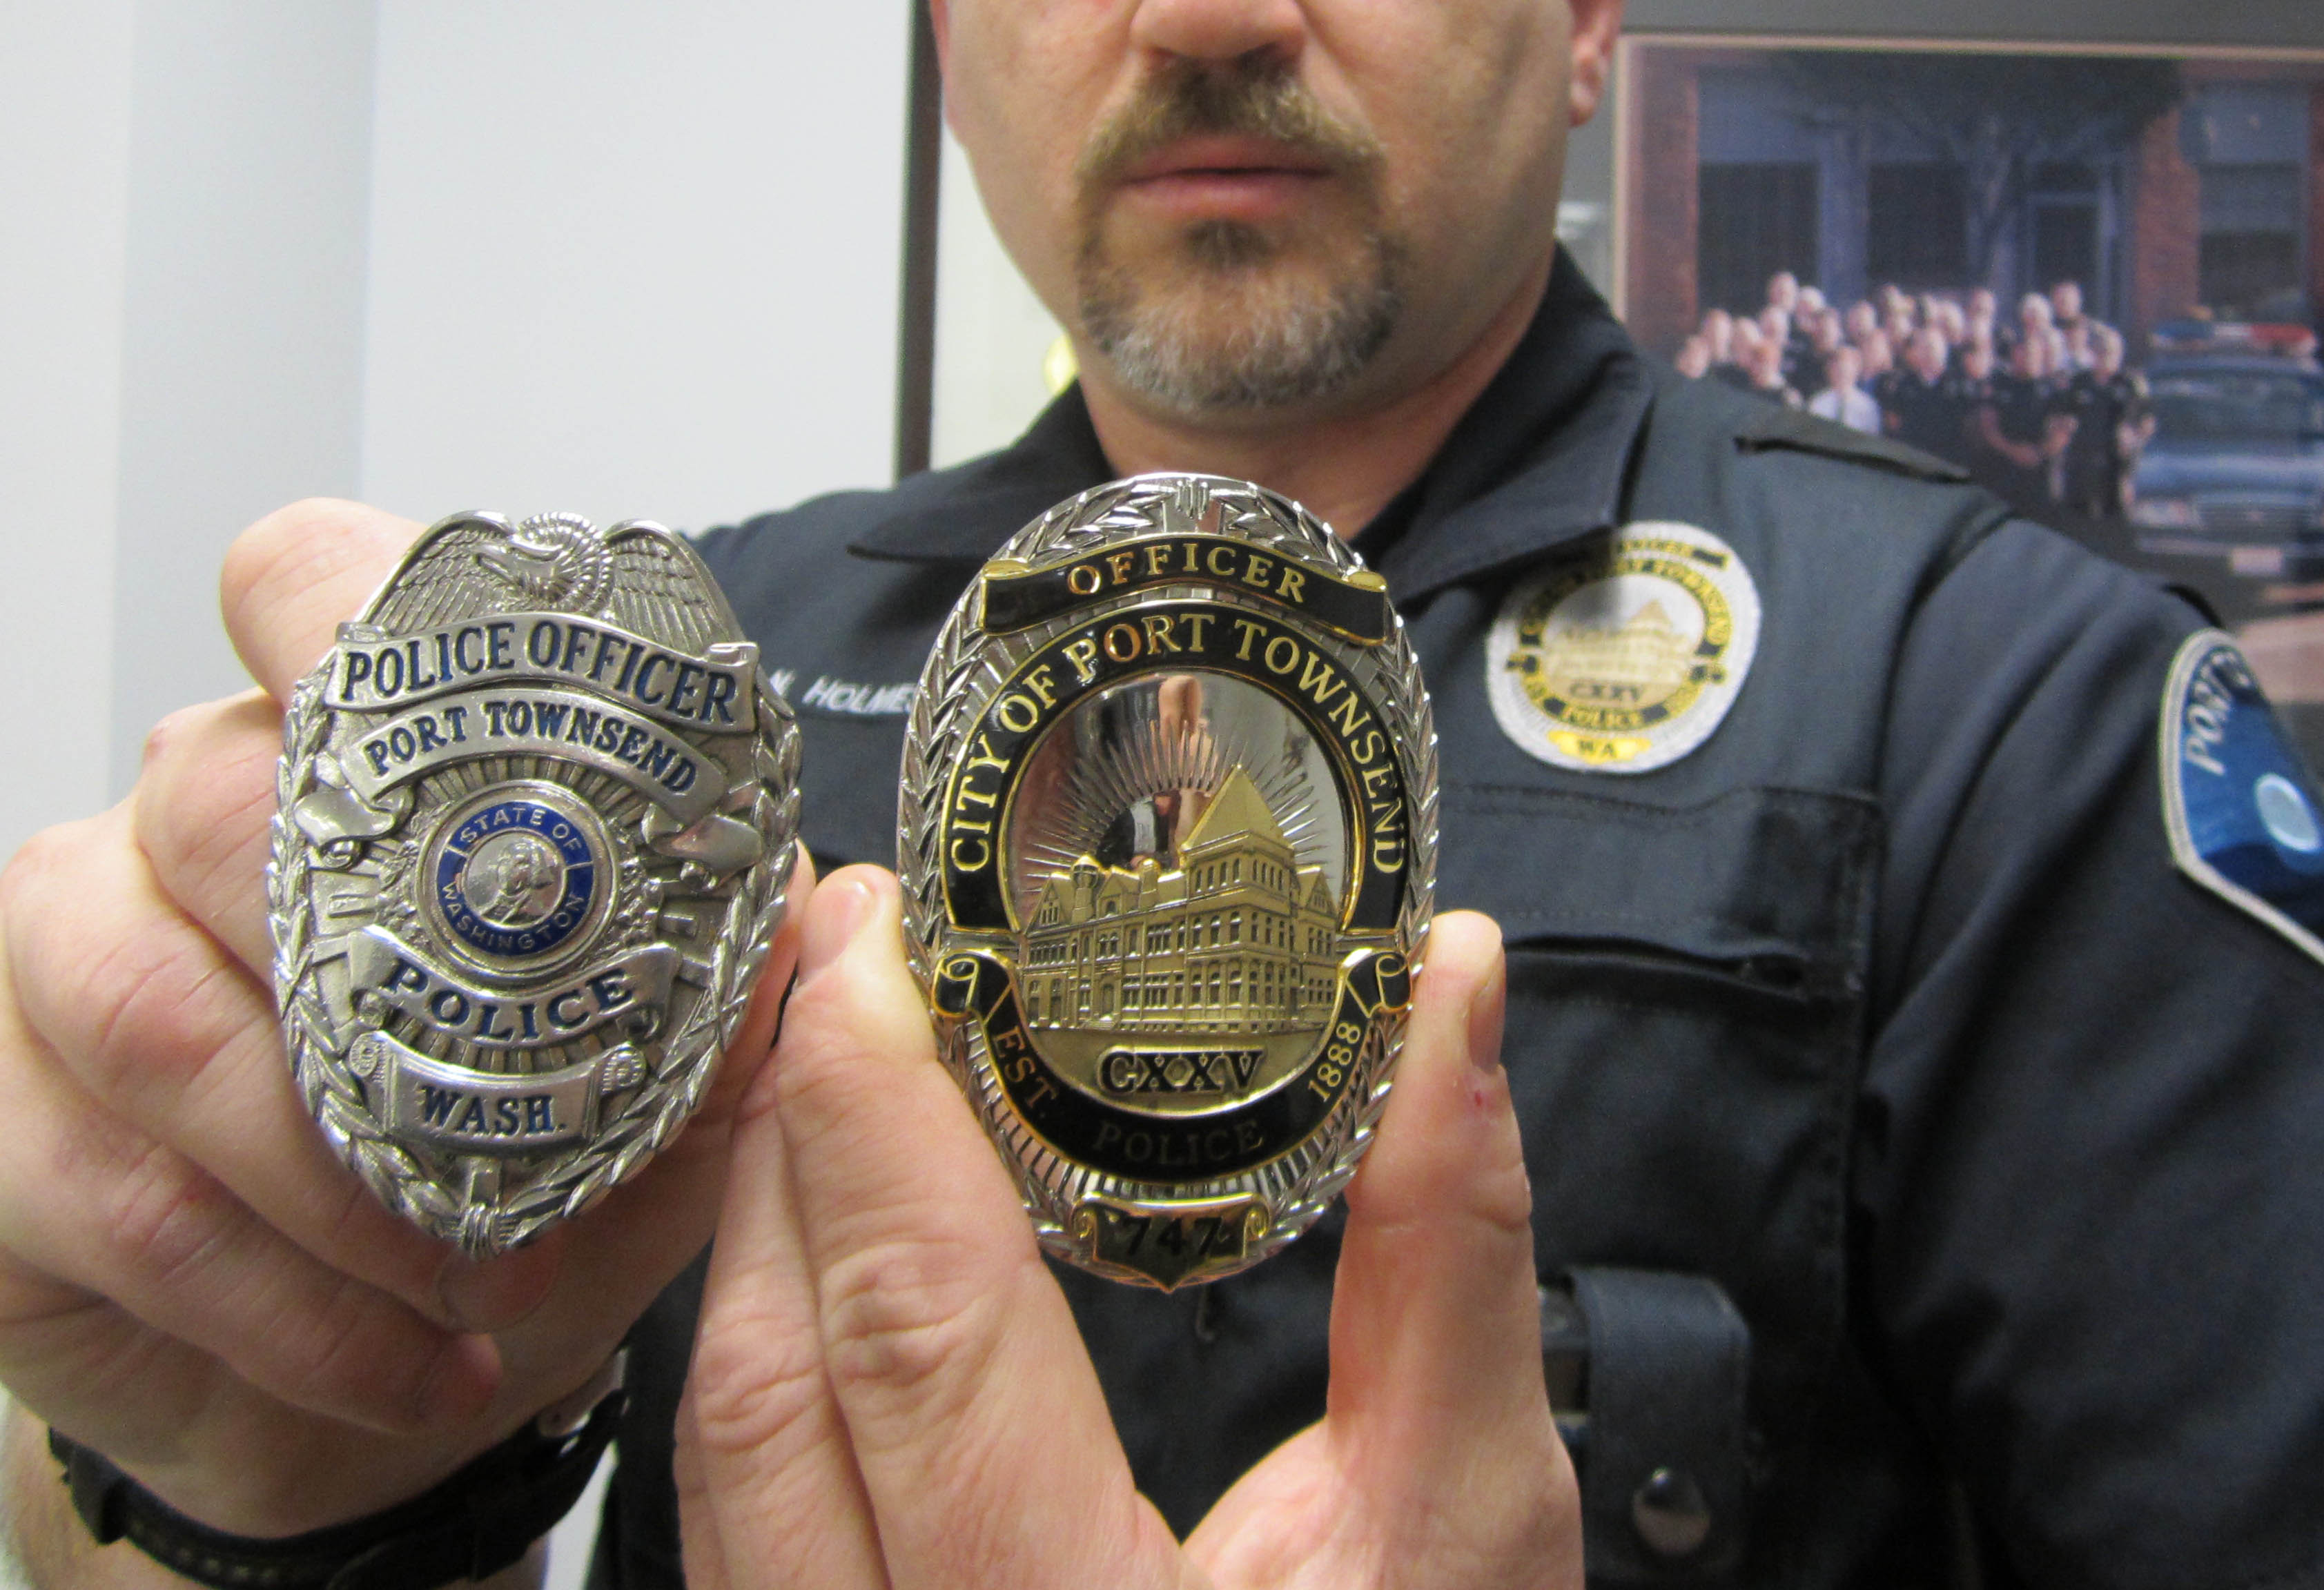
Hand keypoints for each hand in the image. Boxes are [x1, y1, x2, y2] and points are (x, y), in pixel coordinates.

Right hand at [0, 500, 800, 1544]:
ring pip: (155, 1019)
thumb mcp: (665, 1079)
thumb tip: (814, 910)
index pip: (307, 584)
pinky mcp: (0, 1138)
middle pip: (222, 807)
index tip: (470, 724)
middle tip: (516, 1129)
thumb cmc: (516, 1183)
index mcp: (345, 751)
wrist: (380, 1375)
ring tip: (477, 1272)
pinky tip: (409, 1355)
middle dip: (386, 988)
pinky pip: (114, 1202)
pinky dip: (286, 1304)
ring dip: (339, 1178)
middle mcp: (171, 821)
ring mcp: (59, 965)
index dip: (357, 617)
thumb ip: (729, 975)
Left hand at [678, 875, 1579, 1589]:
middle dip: (787, 1125)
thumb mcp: (1467, 1526)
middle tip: (840, 949)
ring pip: (718, 1447)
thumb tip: (1449, 1002)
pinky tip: (826, 1254)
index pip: (911, 1321)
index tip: (867, 934)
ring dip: (760, 1234)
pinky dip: (770, 1355)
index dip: (870, 1102)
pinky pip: (737, 1515)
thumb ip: (1448, 1250)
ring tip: (829, 1063)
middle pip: (766, 1368)